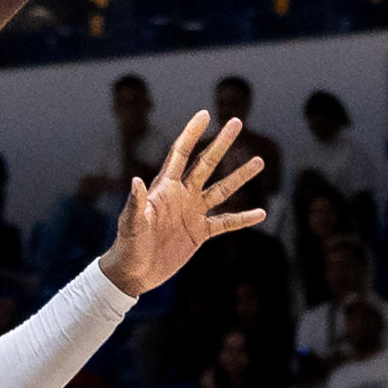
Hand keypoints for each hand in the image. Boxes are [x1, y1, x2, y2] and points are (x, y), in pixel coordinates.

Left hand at [97, 113, 268, 296]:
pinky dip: (243, 219)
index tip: (204, 114)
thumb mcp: (130, 225)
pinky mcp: (199, 233)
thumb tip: (136, 181)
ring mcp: (192, 213)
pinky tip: (261, 213)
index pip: (181, 154)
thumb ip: (135, 204)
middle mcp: (182, 196)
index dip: (191, 133)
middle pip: (206, 164)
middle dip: (221, 143)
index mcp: (165, 189)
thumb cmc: (127, 247)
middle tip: (236, 122)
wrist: (133, 274)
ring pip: (221, 189)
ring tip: (259, 161)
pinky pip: (226, 223)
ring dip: (240, 176)